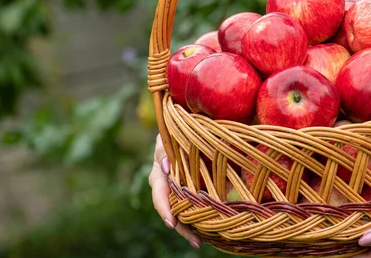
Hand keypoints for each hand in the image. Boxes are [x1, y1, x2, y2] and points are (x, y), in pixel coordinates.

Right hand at [149, 134, 201, 248]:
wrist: (191, 129)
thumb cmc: (174, 134)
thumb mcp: (166, 139)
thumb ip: (163, 151)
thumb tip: (167, 167)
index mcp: (160, 174)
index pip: (159, 194)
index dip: (164, 209)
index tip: (172, 222)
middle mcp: (169, 186)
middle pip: (173, 210)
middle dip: (182, 227)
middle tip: (196, 241)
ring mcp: (182, 190)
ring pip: (185, 212)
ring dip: (192, 228)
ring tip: (201, 242)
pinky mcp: (195, 190)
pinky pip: (197, 206)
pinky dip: (203, 218)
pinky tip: (210, 230)